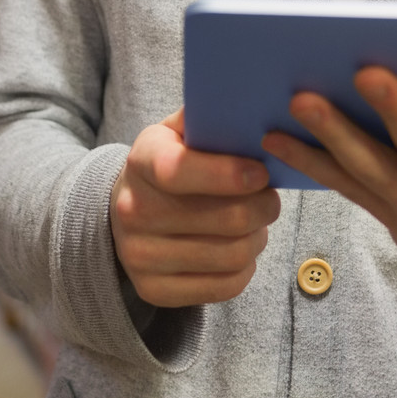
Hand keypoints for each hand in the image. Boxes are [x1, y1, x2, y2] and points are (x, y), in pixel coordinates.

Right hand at [110, 109, 281, 307]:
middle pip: (225, 219)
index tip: (261, 173)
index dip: (227, 175)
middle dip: (263, 207)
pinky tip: (240, 249)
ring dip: (258, 237)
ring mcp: (139, 256)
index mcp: (141, 160)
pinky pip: (224, 287)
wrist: (126, 210)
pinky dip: (245, 268)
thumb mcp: (180, 131)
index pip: (179, 171)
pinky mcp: (152, 290)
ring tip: (257, 223)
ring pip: (231, 255)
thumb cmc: (171, 163)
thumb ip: (213, 118)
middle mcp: (132, 210)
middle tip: (270, 198)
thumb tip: (258, 107)